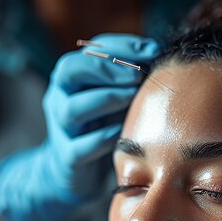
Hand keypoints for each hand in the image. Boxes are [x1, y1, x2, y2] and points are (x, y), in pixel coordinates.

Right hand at [0, 34, 159, 220]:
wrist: (82, 173)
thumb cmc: (106, 126)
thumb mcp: (119, 97)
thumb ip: (132, 77)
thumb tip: (160, 55)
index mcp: (74, 78)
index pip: (90, 50)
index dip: (121, 47)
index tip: (152, 51)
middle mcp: (61, 98)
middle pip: (69, 70)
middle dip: (107, 68)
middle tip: (137, 75)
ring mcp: (61, 129)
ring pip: (72, 109)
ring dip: (106, 100)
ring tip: (133, 98)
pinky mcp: (67, 159)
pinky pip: (79, 147)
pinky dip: (101, 140)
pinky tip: (121, 134)